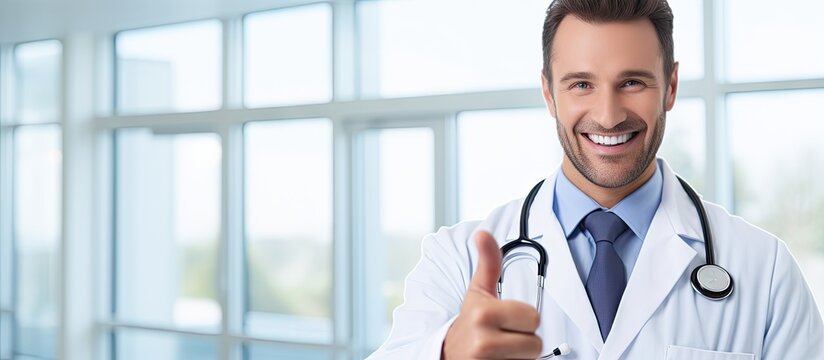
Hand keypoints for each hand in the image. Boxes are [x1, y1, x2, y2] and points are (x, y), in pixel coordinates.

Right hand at [442, 231, 542, 358]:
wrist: (448, 354)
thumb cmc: (470, 321)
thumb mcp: (477, 292)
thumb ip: (488, 263)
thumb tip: (483, 233)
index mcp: (483, 314)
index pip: (533, 318)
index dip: (523, 319)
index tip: (505, 320)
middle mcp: (483, 341)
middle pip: (535, 343)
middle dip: (524, 340)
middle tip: (504, 337)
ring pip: (531, 359)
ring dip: (520, 356)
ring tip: (501, 350)